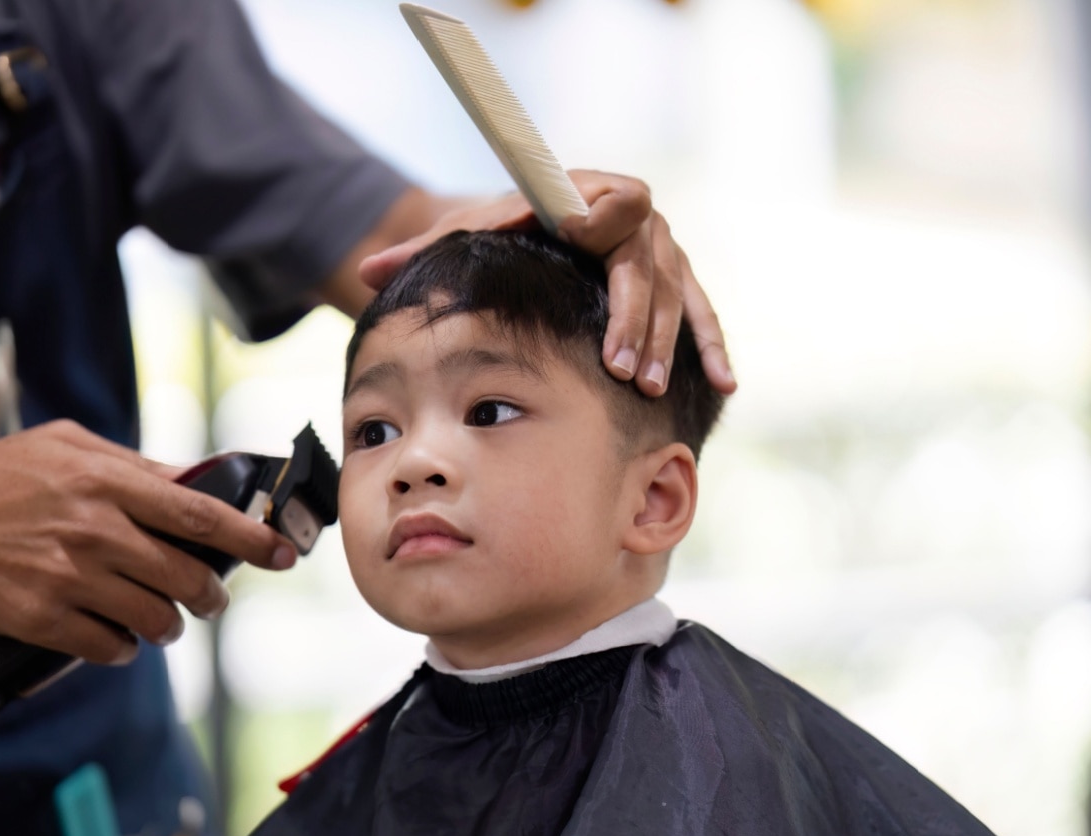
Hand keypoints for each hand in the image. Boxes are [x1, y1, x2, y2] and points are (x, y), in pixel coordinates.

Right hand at [0, 420, 297, 663]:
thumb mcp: (61, 446)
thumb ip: (131, 463)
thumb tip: (192, 476)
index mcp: (105, 480)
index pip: (200, 511)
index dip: (249, 537)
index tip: (282, 554)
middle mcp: (94, 528)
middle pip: (187, 575)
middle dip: (211, 597)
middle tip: (211, 600)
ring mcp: (69, 576)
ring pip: (155, 617)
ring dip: (170, 627)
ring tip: (165, 623)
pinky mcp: (43, 618)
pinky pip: (110, 647)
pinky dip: (124, 649)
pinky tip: (118, 640)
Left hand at [359, 171, 736, 397]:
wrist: (546, 229)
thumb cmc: (504, 236)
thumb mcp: (464, 238)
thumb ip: (420, 254)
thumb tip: (365, 274)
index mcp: (585, 192)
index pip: (605, 197)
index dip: (595, 215)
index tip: (576, 236)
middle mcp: (632, 217)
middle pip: (644, 261)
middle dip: (633, 315)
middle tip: (619, 366)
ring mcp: (661, 250)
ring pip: (673, 294)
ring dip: (665, 343)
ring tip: (650, 388)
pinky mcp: (679, 281)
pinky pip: (701, 313)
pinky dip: (711, 346)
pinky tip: (725, 383)